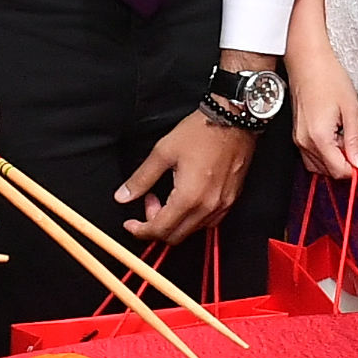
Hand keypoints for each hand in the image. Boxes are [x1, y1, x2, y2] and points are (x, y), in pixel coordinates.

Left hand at [117, 111, 254, 247]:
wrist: (235, 121)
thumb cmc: (202, 132)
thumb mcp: (163, 151)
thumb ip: (141, 178)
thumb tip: (123, 196)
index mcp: (189, 197)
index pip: (160, 229)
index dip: (140, 231)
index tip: (131, 224)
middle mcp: (207, 207)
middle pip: (175, 236)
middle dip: (156, 225)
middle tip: (149, 201)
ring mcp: (222, 205)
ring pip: (192, 231)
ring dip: (175, 222)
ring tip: (168, 196)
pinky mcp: (231, 200)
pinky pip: (209, 222)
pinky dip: (192, 219)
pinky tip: (186, 200)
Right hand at [282, 14, 357, 180]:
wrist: (308, 62)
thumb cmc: (327, 78)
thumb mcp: (351, 109)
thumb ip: (355, 140)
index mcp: (319, 137)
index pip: (339, 171)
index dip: (356, 169)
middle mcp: (304, 141)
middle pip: (328, 171)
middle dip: (346, 163)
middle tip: (357, 145)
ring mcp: (298, 139)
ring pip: (319, 165)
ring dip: (335, 158)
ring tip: (345, 137)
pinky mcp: (297, 134)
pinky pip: (312, 154)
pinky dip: (326, 151)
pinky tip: (334, 135)